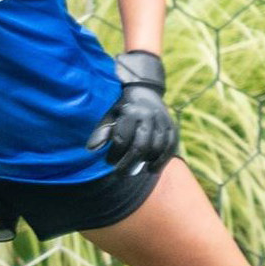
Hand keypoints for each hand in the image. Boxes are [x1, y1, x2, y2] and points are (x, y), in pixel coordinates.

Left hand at [85, 50, 178, 174]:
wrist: (146, 92)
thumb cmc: (123, 108)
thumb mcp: (110, 115)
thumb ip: (102, 131)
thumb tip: (92, 149)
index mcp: (130, 111)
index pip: (122, 138)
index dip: (115, 154)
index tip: (108, 162)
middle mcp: (149, 116)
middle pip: (140, 146)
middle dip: (129, 163)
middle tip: (120, 173)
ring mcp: (163, 121)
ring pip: (157, 148)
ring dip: (145, 163)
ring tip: (135, 172)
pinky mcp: (172, 127)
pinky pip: (170, 147)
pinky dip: (162, 160)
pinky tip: (152, 169)